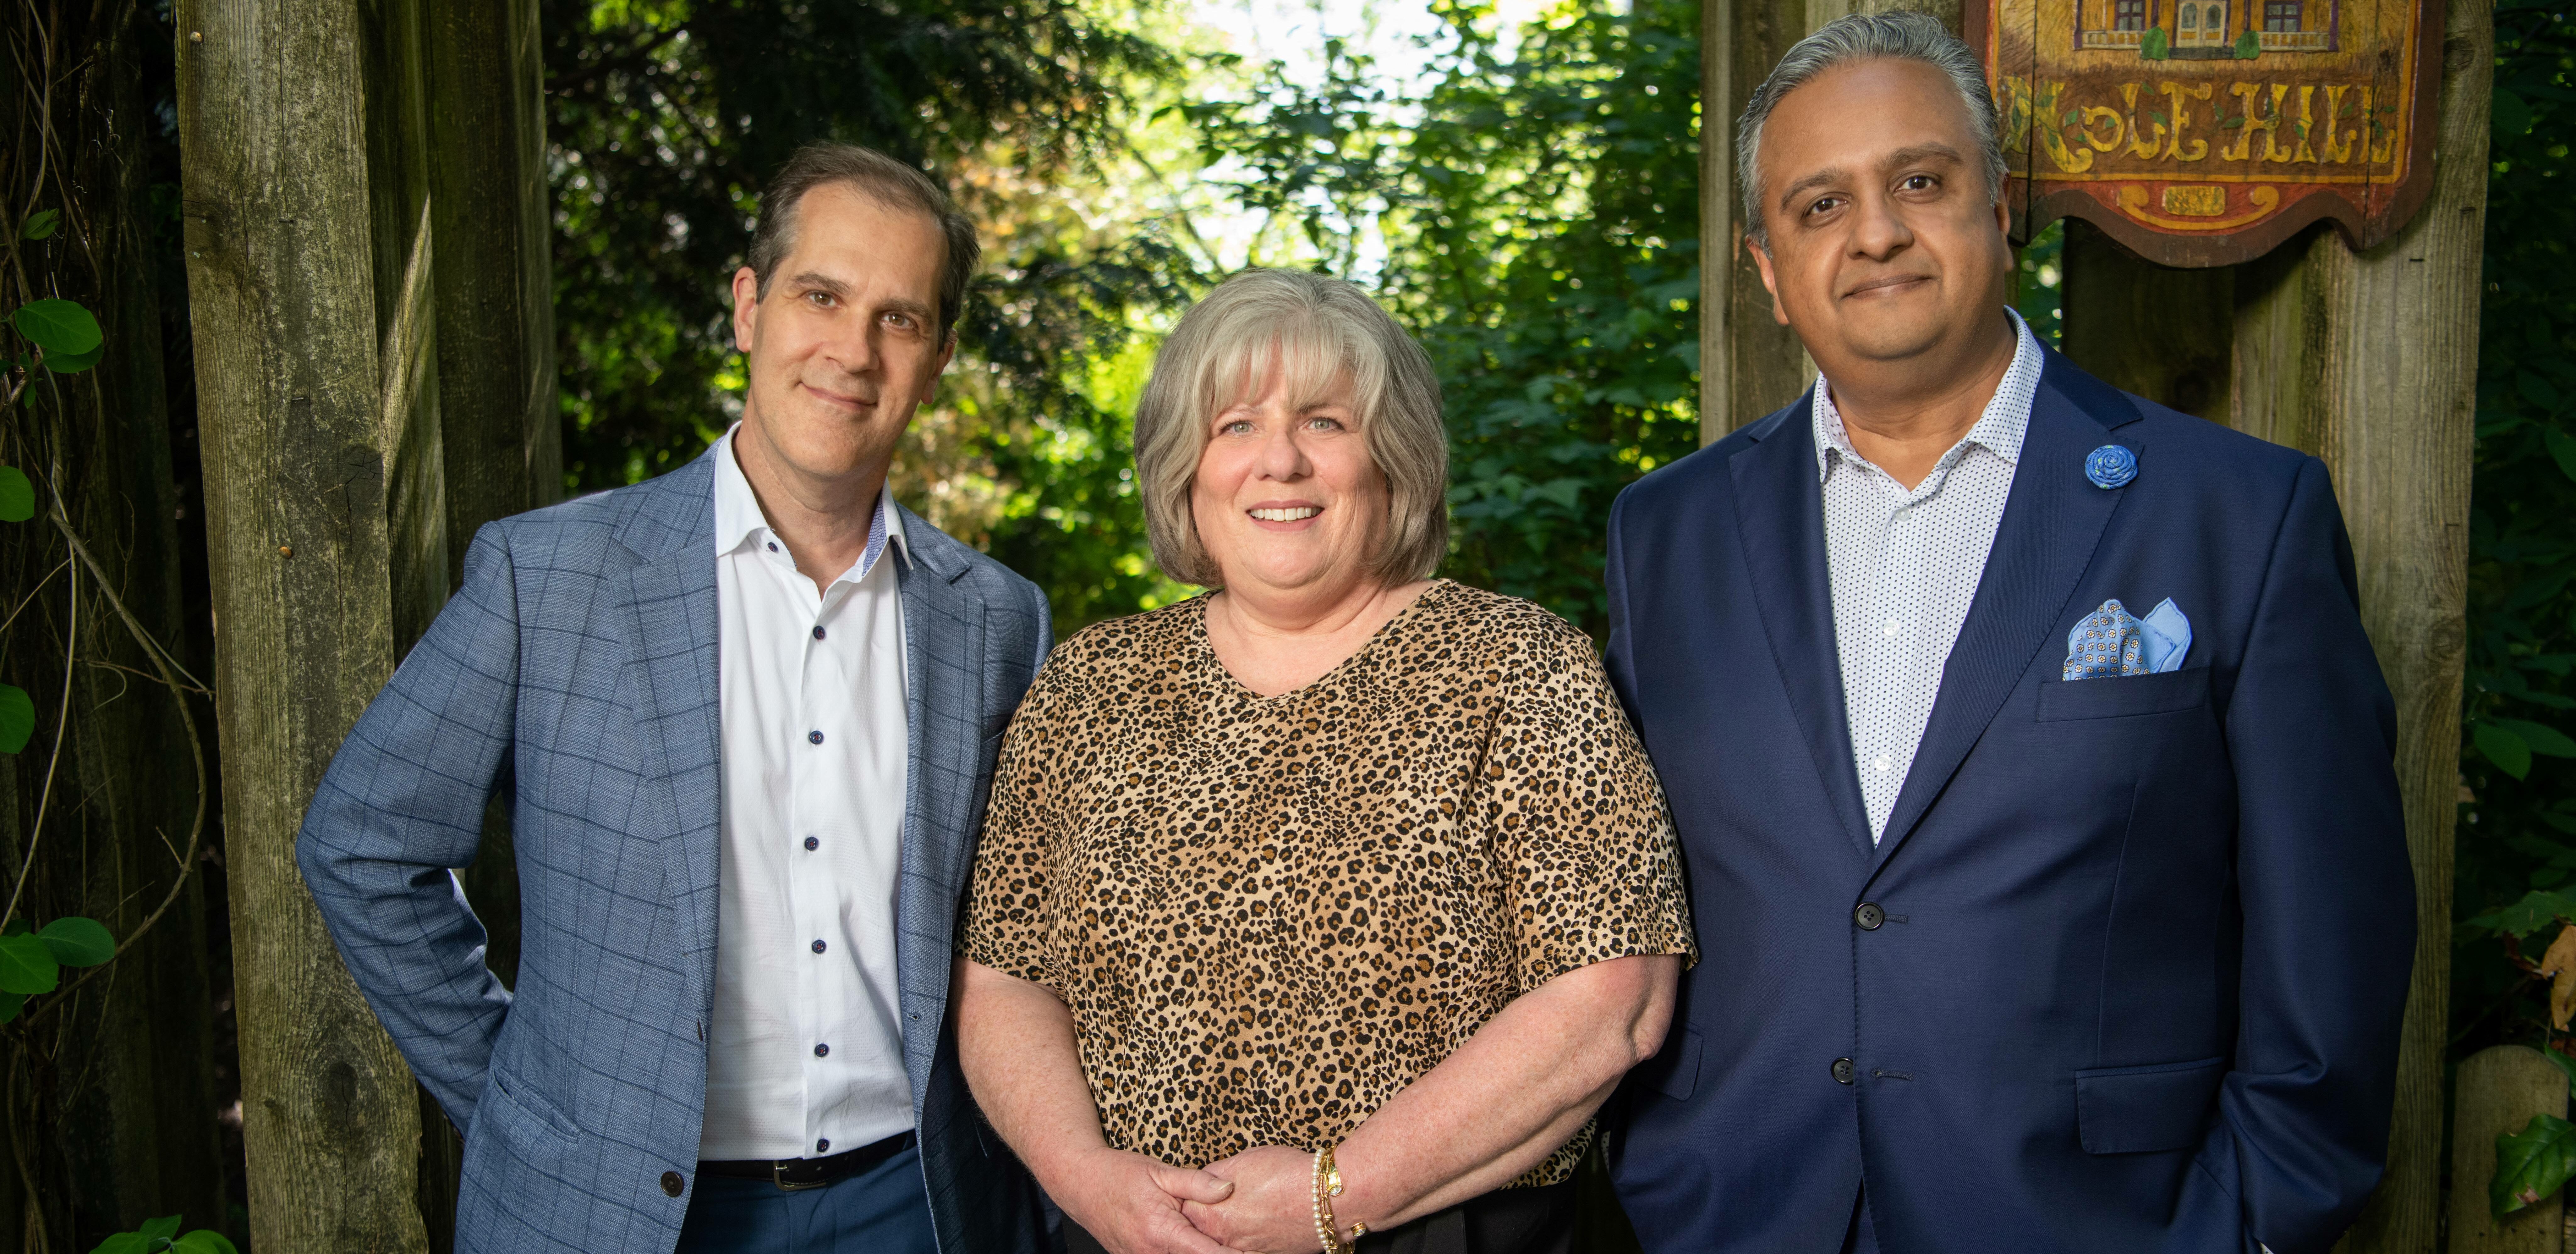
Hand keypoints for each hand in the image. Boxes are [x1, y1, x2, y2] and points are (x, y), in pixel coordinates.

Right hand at [1053, 1147, 1240, 1253]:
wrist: (1080, 1182)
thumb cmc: (1120, 1173)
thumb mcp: (1160, 1171)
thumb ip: (1196, 1182)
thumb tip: (1229, 1189)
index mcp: (1162, 1230)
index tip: (1251, 1252)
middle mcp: (1150, 1252)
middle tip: (1245, 1247)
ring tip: (1223, 1247)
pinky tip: (1192, 1244)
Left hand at [1184, 1145, 1326, 1253]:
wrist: (1329, 1197)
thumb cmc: (1288, 1174)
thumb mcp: (1241, 1161)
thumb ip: (1214, 1175)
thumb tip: (1202, 1180)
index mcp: (1213, 1215)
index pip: (1184, 1210)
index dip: (1188, 1198)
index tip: (1192, 1191)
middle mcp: (1226, 1239)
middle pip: (1201, 1231)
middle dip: (1205, 1217)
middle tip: (1219, 1201)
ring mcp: (1248, 1251)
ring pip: (1224, 1242)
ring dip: (1227, 1230)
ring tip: (1242, 1213)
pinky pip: (1247, 1250)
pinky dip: (1247, 1239)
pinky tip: (1257, 1226)